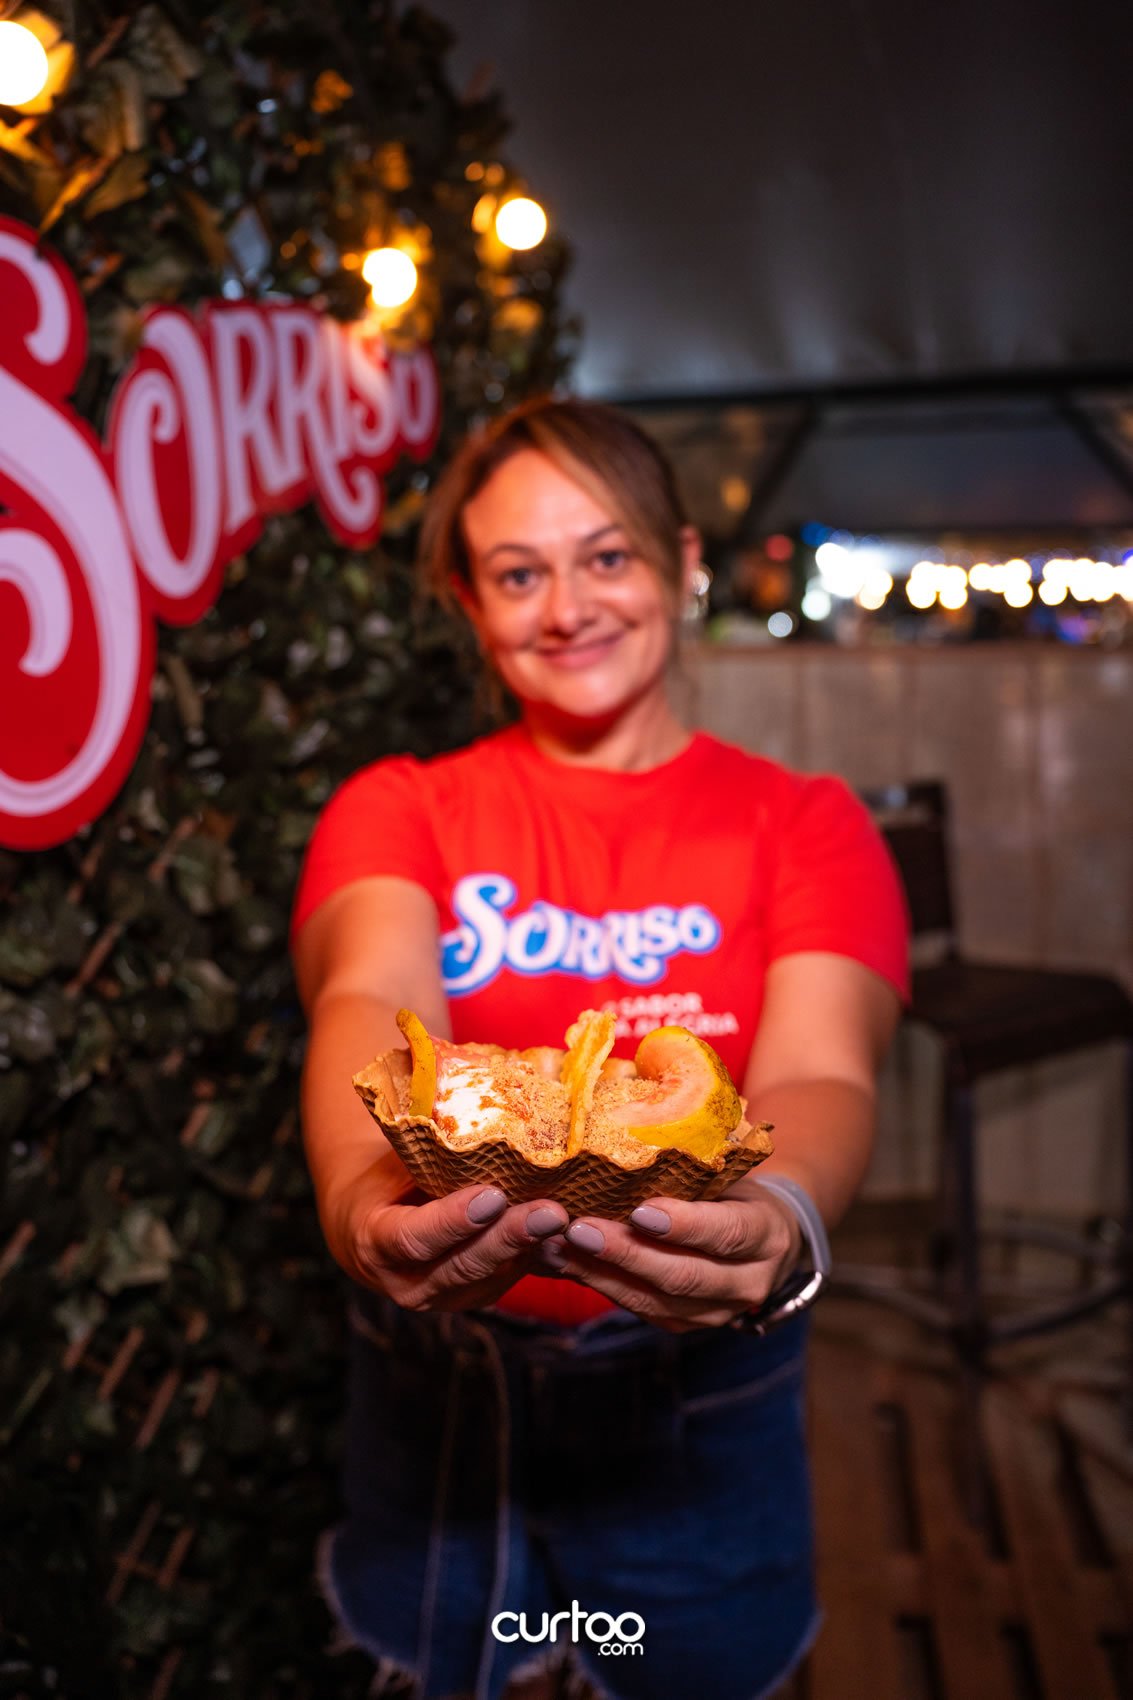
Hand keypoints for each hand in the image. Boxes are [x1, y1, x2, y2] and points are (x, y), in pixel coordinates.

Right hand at [323, 1151, 569, 1312]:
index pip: (413, 1238)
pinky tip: (566, 1234)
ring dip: (533, 1248)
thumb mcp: (391, 1163)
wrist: (374, 1227)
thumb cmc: (385, 1180)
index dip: (453, 1221)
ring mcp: (444, 1296)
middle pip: (464, 1264)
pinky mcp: (476, 1296)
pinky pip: (509, 1277)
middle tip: (550, 1213)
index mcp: (375, 1244)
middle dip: (510, 1238)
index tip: (492, 1196)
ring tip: (567, 1222)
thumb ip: (424, 1151)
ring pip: (493, 1276)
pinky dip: (538, 1255)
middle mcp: (408, 1282)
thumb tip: (467, 1106)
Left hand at [533, 1174, 803, 1332]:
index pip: (728, 1233)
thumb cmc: (736, 1190)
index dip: (685, 1226)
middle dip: (627, 1255)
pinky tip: (564, 1261)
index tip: (640, 1211)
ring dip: (600, 1274)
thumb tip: (624, 1141)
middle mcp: (747, 1283)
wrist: (760, 1238)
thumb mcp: (729, 1173)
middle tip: (580, 1230)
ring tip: (556, 1247)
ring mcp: (716, 1312)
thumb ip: (693, 1170)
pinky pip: (638, 1308)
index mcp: (766, 1234)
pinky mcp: (683, 1324)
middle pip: (684, 1276)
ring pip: (654, 1300)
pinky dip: (598, 1283)